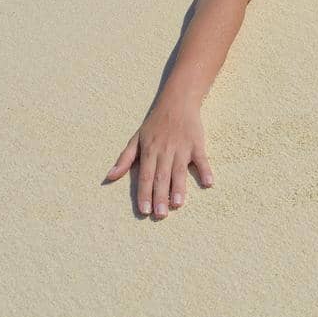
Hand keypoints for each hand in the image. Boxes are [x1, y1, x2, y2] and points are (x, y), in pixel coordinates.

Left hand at [105, 92, 214, 218]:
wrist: (177, 101)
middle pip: (161, 177)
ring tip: (177, 204)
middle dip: (160, 196)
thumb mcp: (136, 139)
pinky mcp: (197, 143)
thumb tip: (109, 177)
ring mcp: (182, 147)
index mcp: (149, 151)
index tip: (144, 211)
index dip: (144, 194)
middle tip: (160, 215)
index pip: (145, 176)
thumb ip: (124, 159)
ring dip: (179, 187)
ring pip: (179, 170)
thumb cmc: (155, 123)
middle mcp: (164, 150)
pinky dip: (205, 170)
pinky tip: (208, 182)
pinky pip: (202, 158)